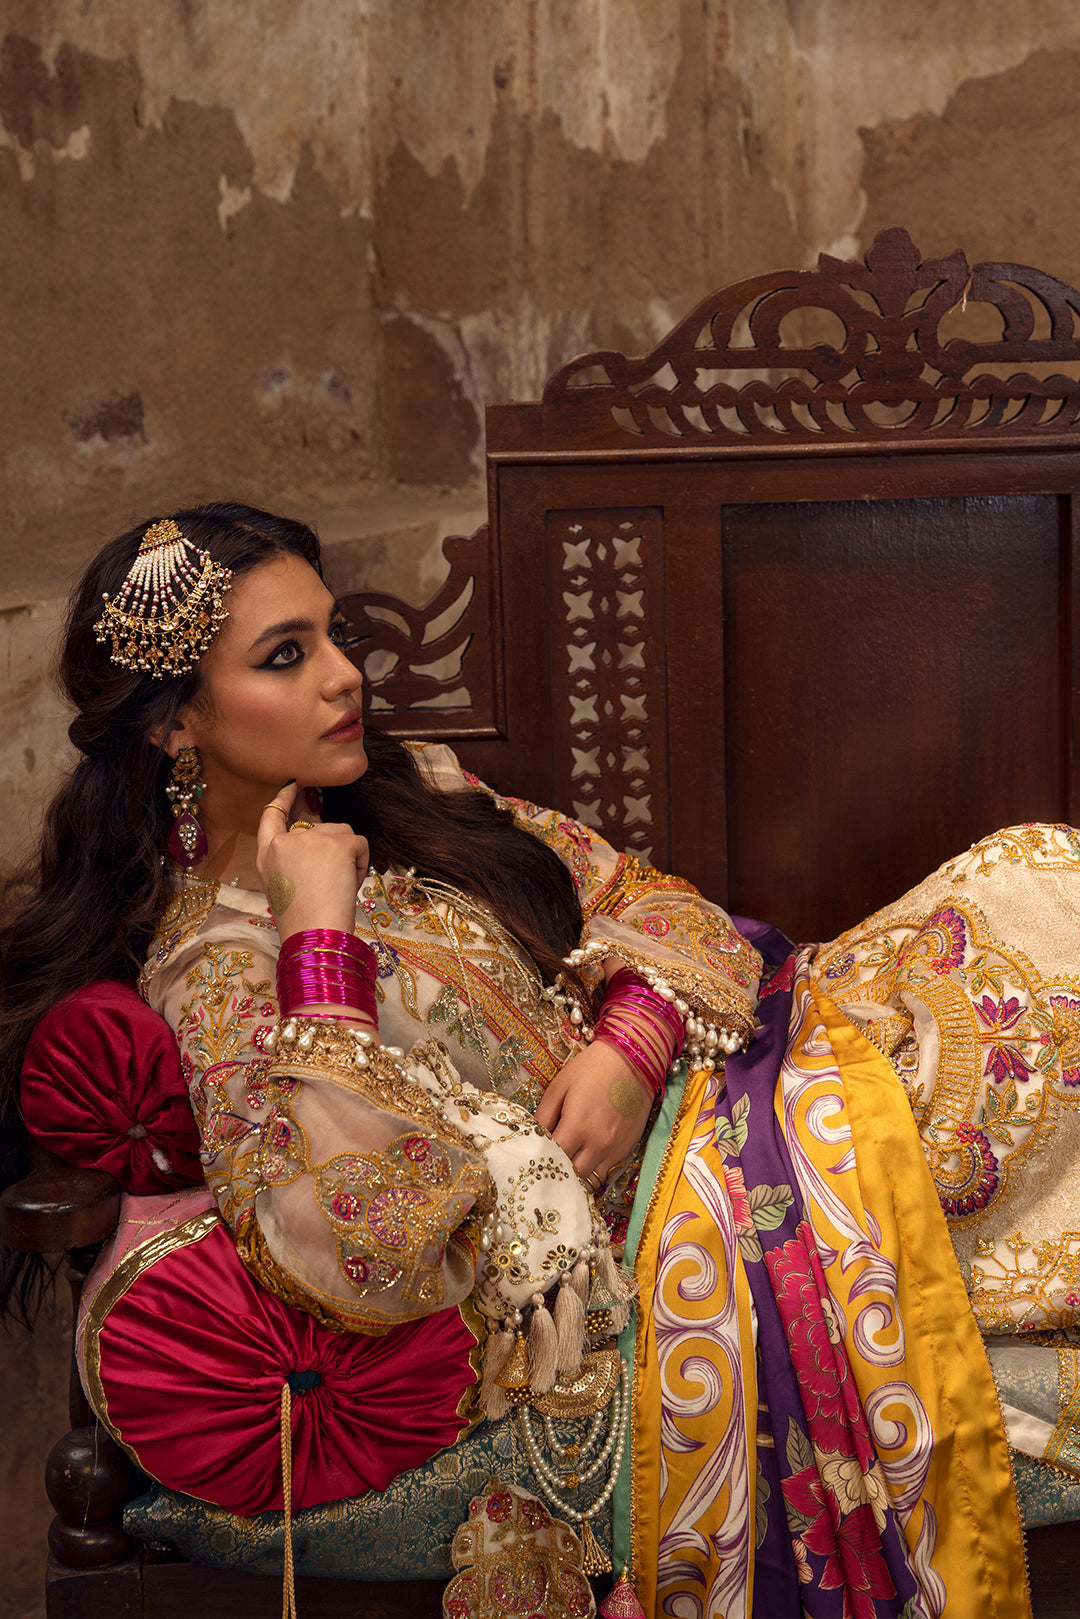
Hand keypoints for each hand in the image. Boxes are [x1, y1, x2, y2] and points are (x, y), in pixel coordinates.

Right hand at [256, 782, 369, 941]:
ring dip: (347, 857)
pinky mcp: (335, 843)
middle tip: (329, 884)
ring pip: (341, 833)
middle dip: (332, 850)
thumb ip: (293, 860)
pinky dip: (362, 863)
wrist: (313, 934)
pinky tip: (350, 883)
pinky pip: (359, 843)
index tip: (293, 785)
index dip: (283, 799)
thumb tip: (321, 845)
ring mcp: (309, 839)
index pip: (271, 817)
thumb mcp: (284, 887)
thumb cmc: (302, 921)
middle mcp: (284, 842)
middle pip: (318, 828)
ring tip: (337, 886)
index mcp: (266, 855)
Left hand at [534, 1040, 652, 1188]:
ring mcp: (614, 1149)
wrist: (632, 1061)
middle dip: (557, 1171)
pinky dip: (593, 1169)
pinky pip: (606, 1172)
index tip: (533, 1157)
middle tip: (547, 1163)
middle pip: (570, 1175)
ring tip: (566, 1164)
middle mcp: (597, 1143)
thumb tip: (531, 1136)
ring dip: (575, 1174)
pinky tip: (586, 1158)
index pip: (552, 1159)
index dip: (540, 1159)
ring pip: (589, 1179)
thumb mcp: (560, 1086)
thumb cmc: (591, 1068)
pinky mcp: (627, 1149)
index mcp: (577, 1126)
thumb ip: (543, 1115)